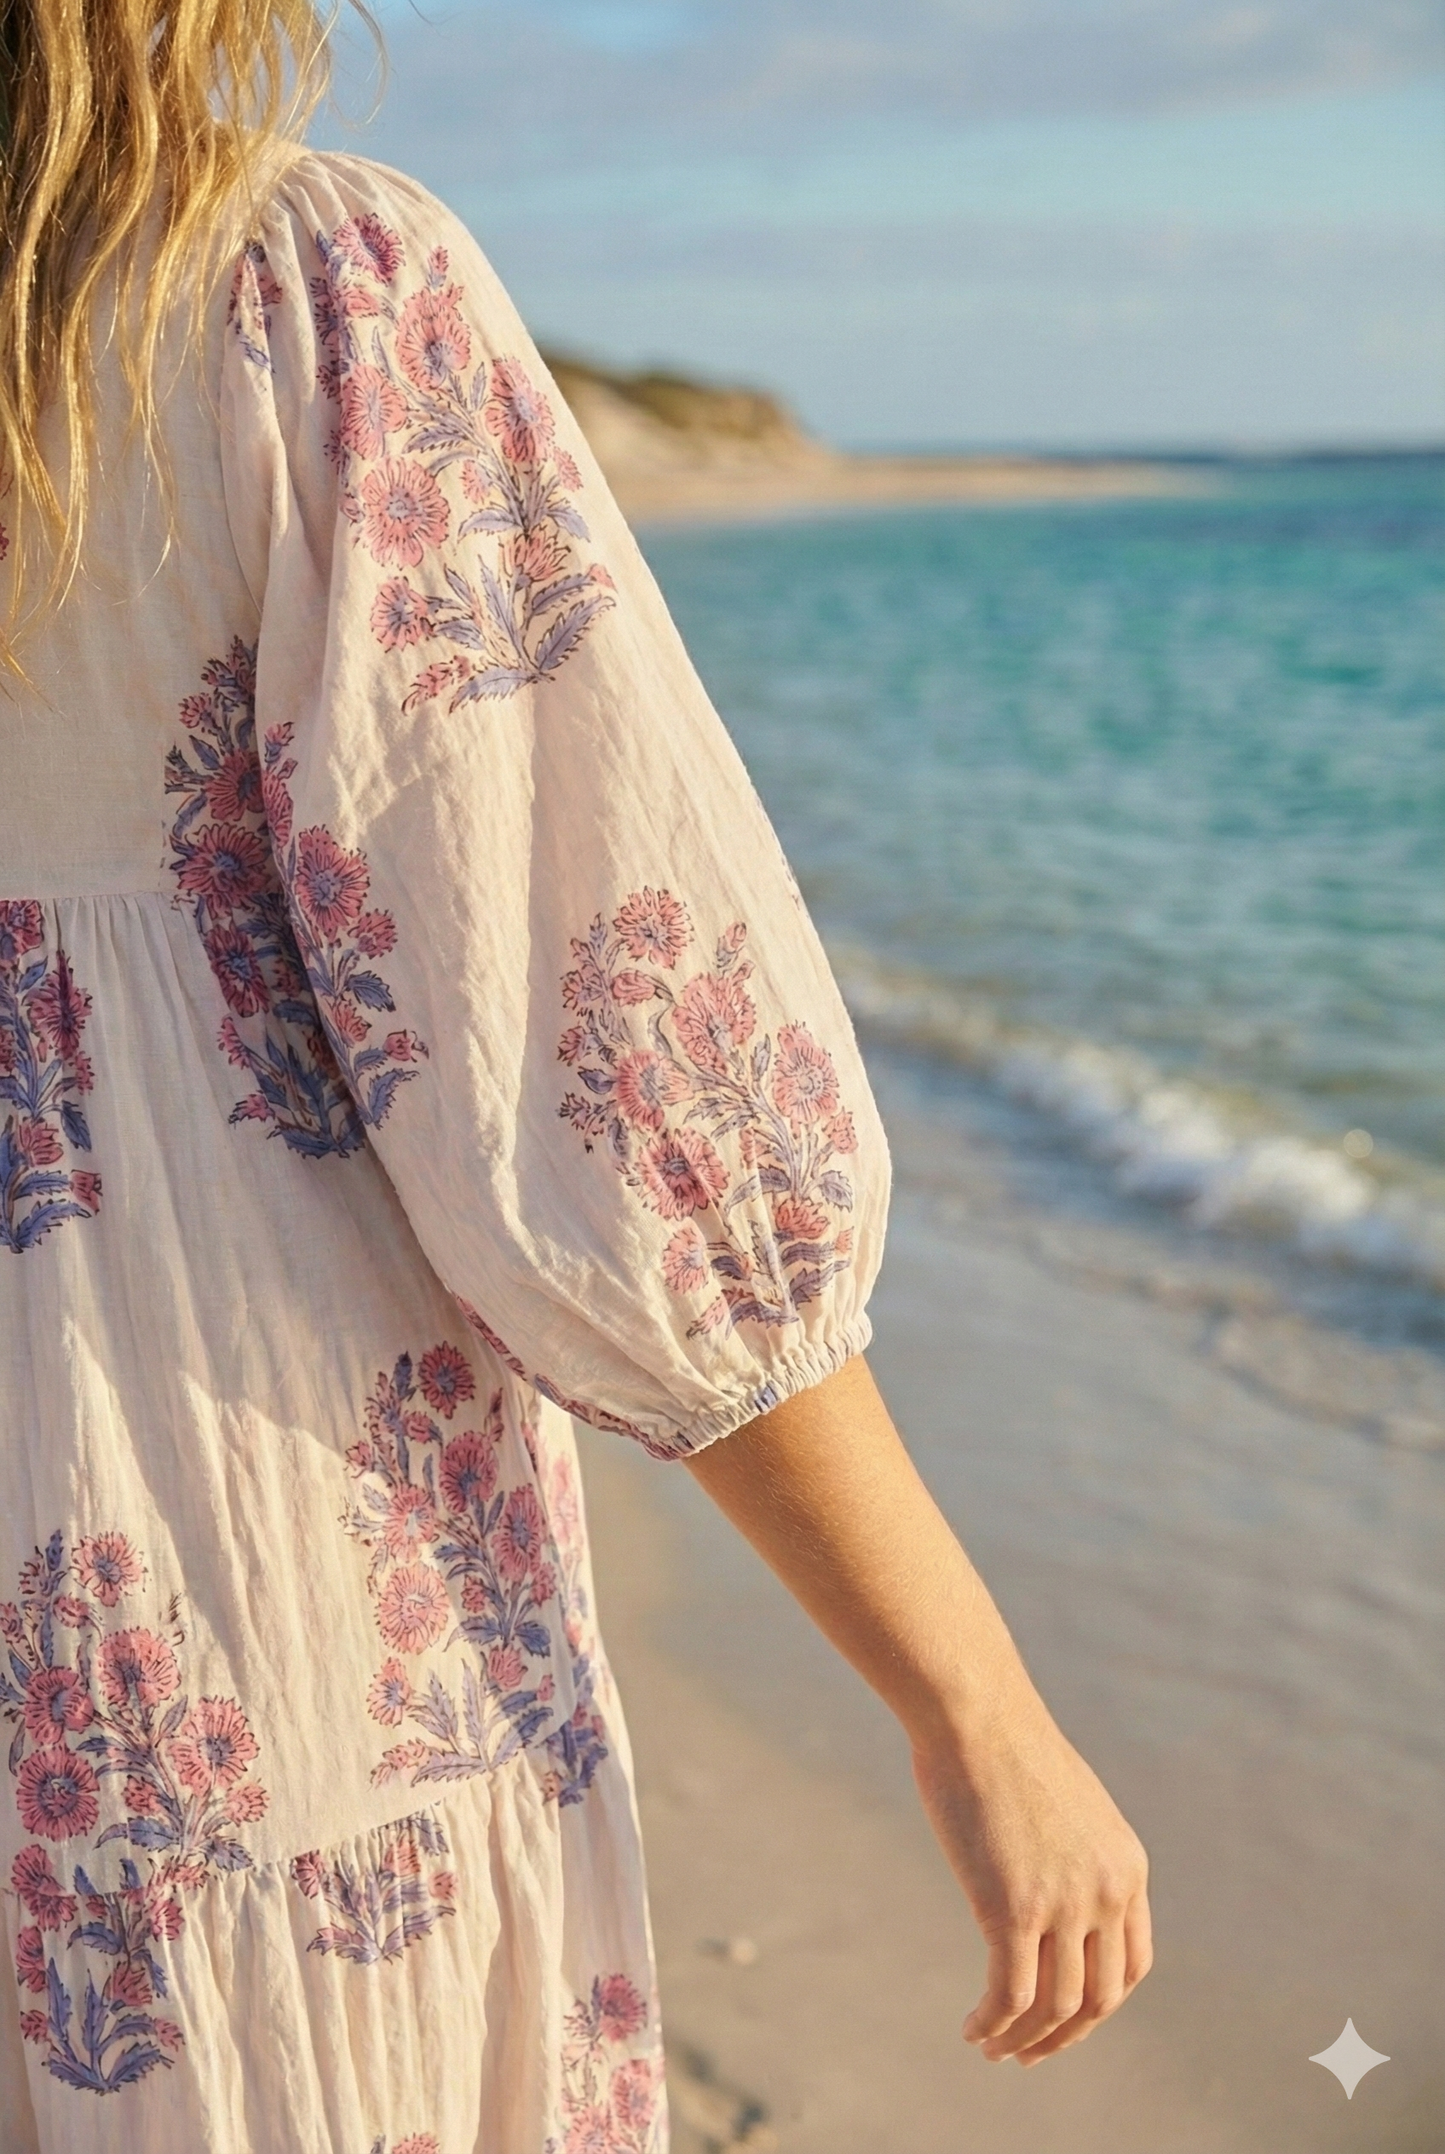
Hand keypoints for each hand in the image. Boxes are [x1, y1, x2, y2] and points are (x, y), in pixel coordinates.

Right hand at [686, 1355, 1152, 2065]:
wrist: (974, 1708)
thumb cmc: (1000, 1741)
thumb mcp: (1056, 1801)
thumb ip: (1065, 1848)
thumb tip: (1041, 1873)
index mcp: (1127, 1864)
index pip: (1132, 1965)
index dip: (1099, 2006)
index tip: (1063, 2021)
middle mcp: (1108, 1889)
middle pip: (1098, 1998)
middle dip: (1064, 2037)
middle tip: (1026, 2054)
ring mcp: (1064, 1902)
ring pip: (1053, 2006)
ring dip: (1023, 2040)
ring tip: (991, 2048)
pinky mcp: (1013, 1908)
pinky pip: (1009, 1995)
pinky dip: (993, 2024)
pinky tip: (971, 2031)